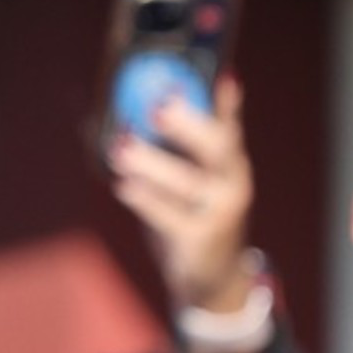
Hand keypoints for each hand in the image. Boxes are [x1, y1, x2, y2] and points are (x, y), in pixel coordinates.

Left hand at [107, 76, 258, 320]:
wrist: (212, 278)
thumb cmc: (189, 218)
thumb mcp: (183, 184)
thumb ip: (164, 153)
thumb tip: (122, 121)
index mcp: (229, 164)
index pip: (229, 126)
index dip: (225, 102)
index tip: (219, 75)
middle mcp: (232, 183)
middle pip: (219, 148)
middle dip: (188, 126)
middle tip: (157, 108)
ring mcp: (221, 212)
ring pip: (188, 182)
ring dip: (152, 164)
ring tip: (120, 149)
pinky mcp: (202, 239)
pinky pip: (171, 216)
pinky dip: (146, 200)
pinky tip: (124, 188)